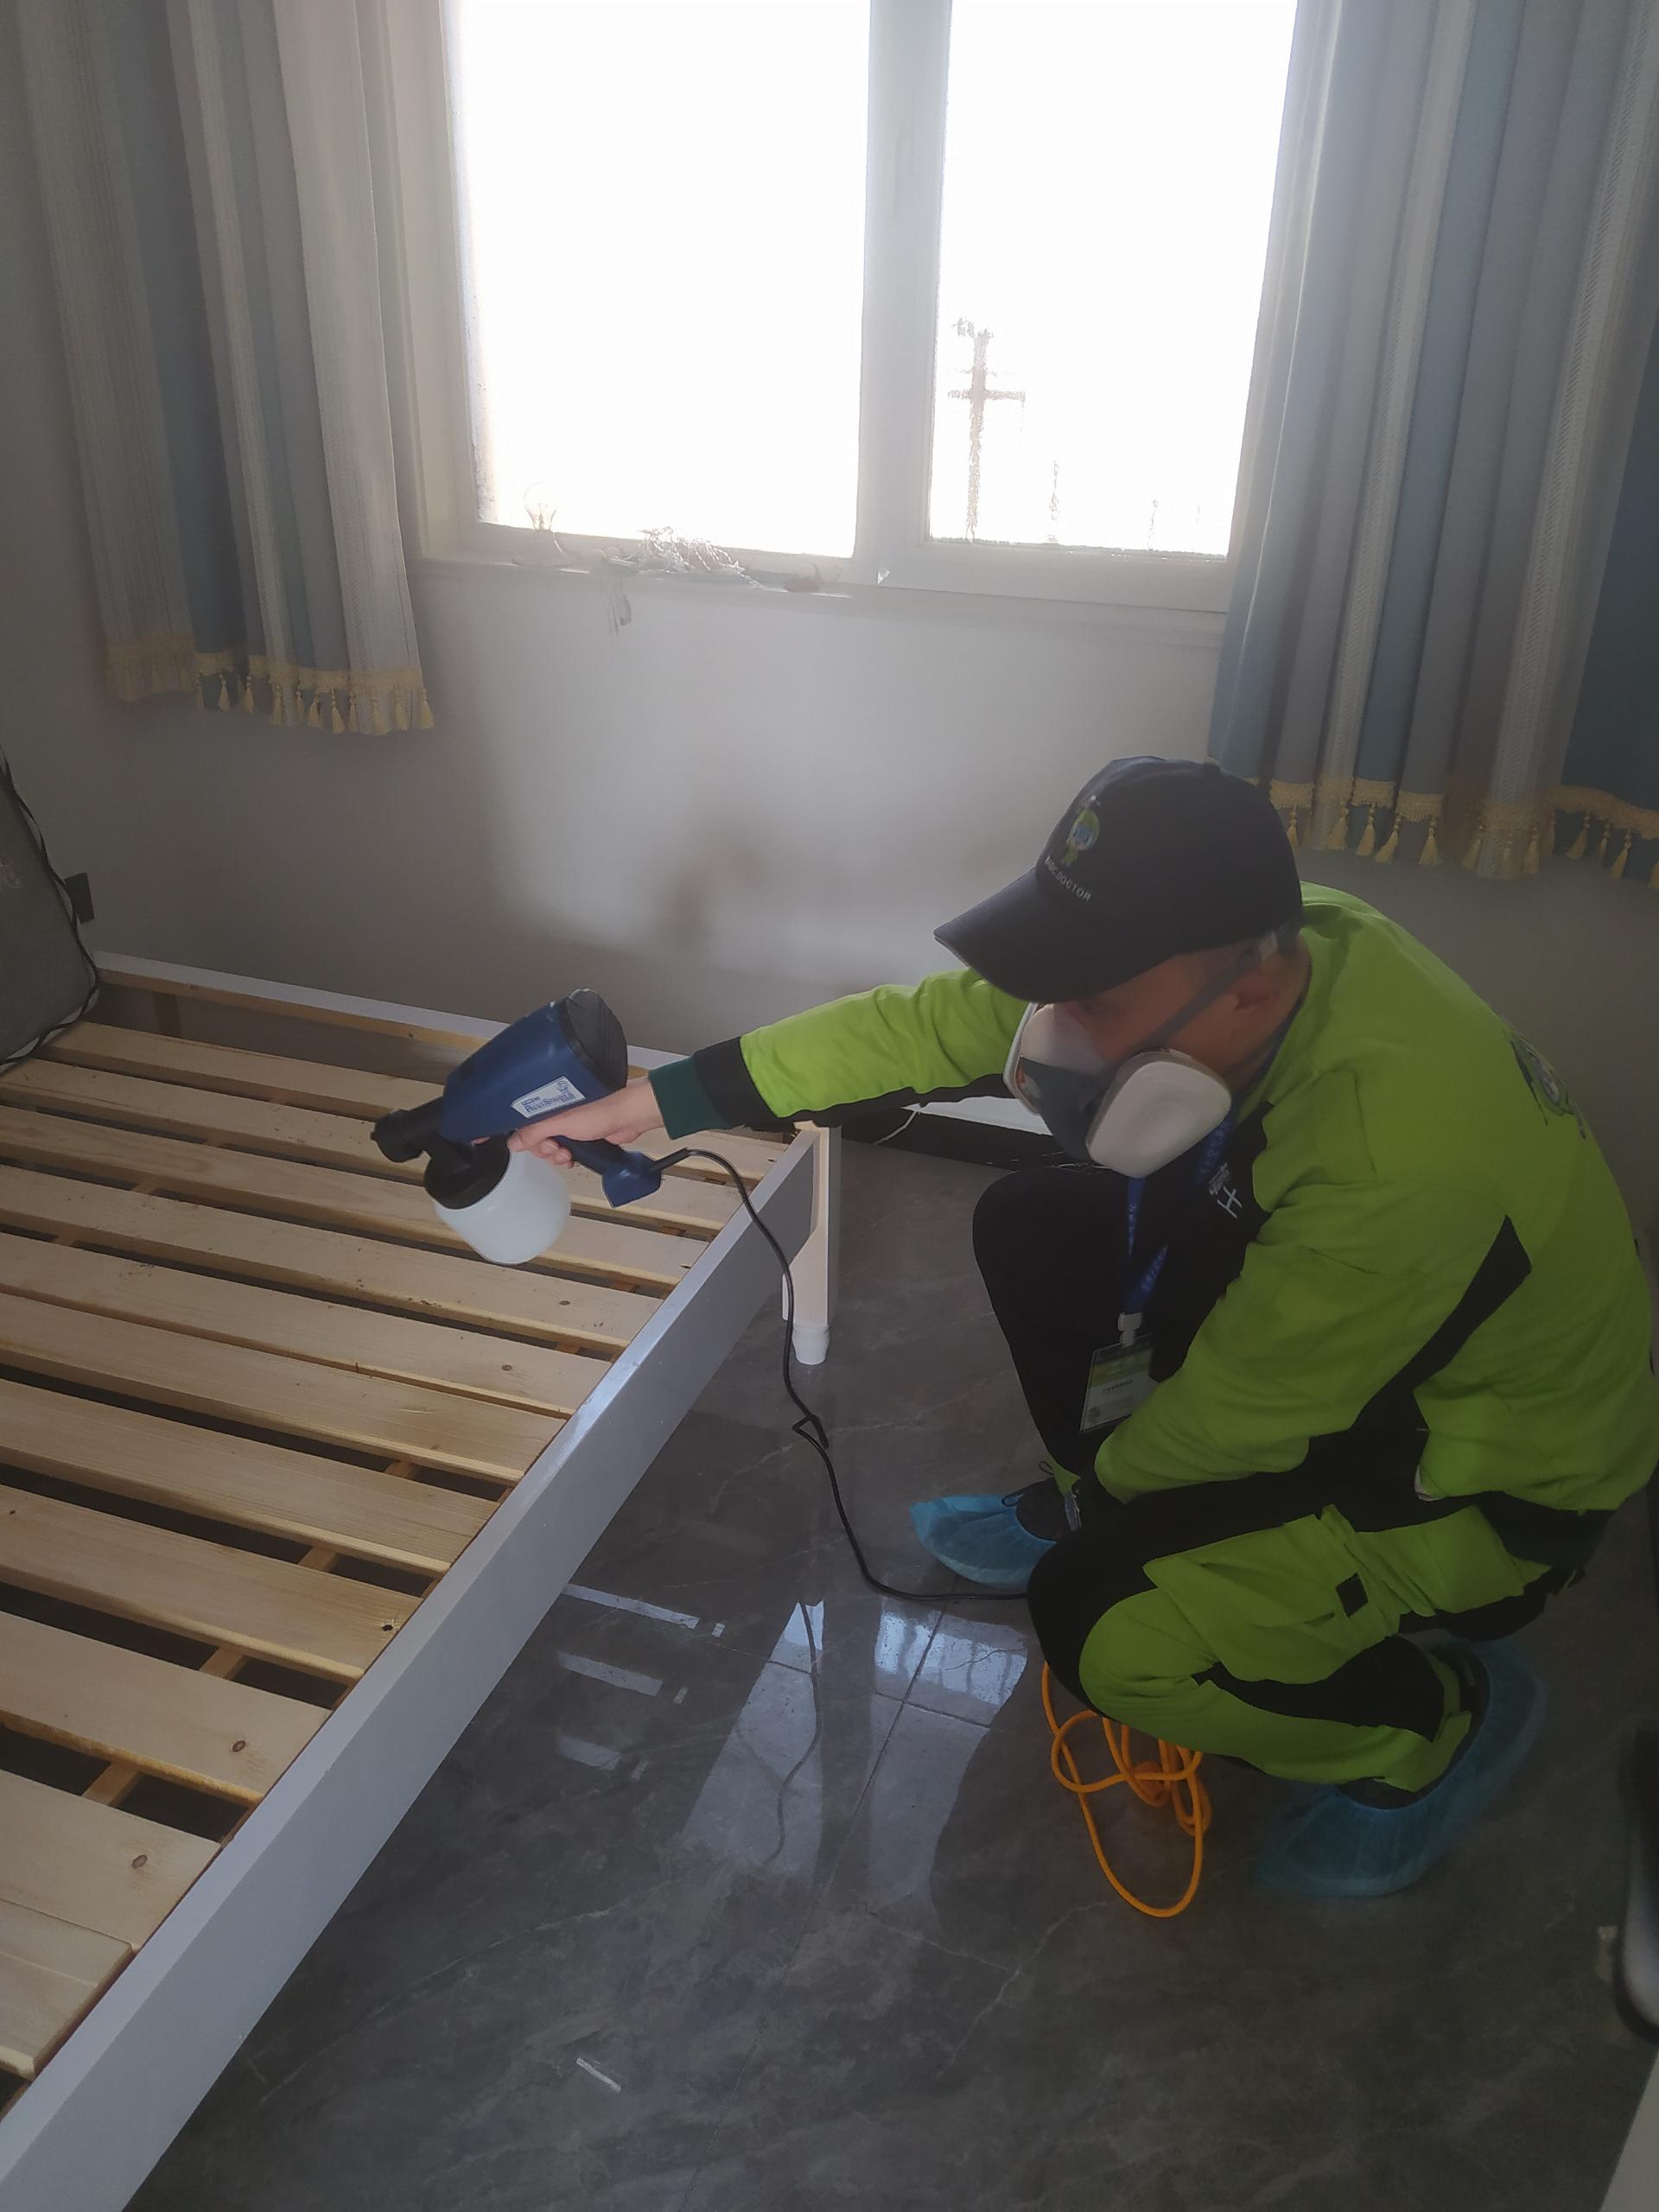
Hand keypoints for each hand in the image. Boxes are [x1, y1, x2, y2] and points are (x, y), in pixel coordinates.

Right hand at [508, 1074, 664, 1167]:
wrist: (628, 1116)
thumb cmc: (601, 1107)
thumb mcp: (560, 1122)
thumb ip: (534, 1132)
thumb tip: (513, 1142)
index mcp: (548, 1105)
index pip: (525, 1127)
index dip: (529, 1140)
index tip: (540, 1144)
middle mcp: (557, 1114)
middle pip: (538, 1141)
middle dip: (546, 1151)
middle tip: (557, 1148)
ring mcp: (570, 1126)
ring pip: (553, 1148)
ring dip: (558, 1157)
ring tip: (568, 1154)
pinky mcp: (582, 1135)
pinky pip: (568, 1152)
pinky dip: (569, 1158)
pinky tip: (575, 1158)